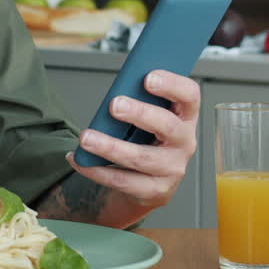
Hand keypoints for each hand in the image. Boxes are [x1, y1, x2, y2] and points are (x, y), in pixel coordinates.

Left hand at [67, 70, 199, 212]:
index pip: (189, 95)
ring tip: (86, 138)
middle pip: (167, 126)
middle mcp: (184, 142)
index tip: (148, 78)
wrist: (146, 182)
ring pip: (141, 157)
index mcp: (185, 116)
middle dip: (140, 113)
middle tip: (114, 105)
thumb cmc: (144, 137)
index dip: (172, 85)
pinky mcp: (155, 191)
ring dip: (110, 146)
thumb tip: (114, 96)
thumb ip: (137, 102)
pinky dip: (97, 170)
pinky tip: (79, 159)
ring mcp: (172, 169)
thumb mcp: (146, 117)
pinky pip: (123, 180)